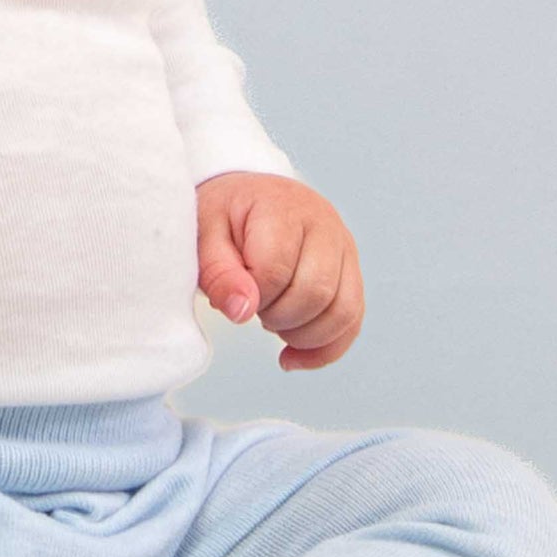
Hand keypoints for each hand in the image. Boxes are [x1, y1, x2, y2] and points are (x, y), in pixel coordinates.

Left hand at [195, 172, 363, 371]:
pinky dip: (323, 350)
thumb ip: (218, 274)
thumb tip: (242, 312)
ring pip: (342, 312)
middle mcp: (324, 224)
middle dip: (278, 317)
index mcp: (283, 207)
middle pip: (316, 293)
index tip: (232, 293)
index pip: (276, 270)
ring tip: (270, 322)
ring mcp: (344, 249)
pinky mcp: (351, 273)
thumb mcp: (204, 236)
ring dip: (301, 335)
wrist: (248, 200)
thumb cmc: (224, 219)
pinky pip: (352, 322)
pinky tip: (289, 356)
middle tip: (252, 307)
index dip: (251, 296)